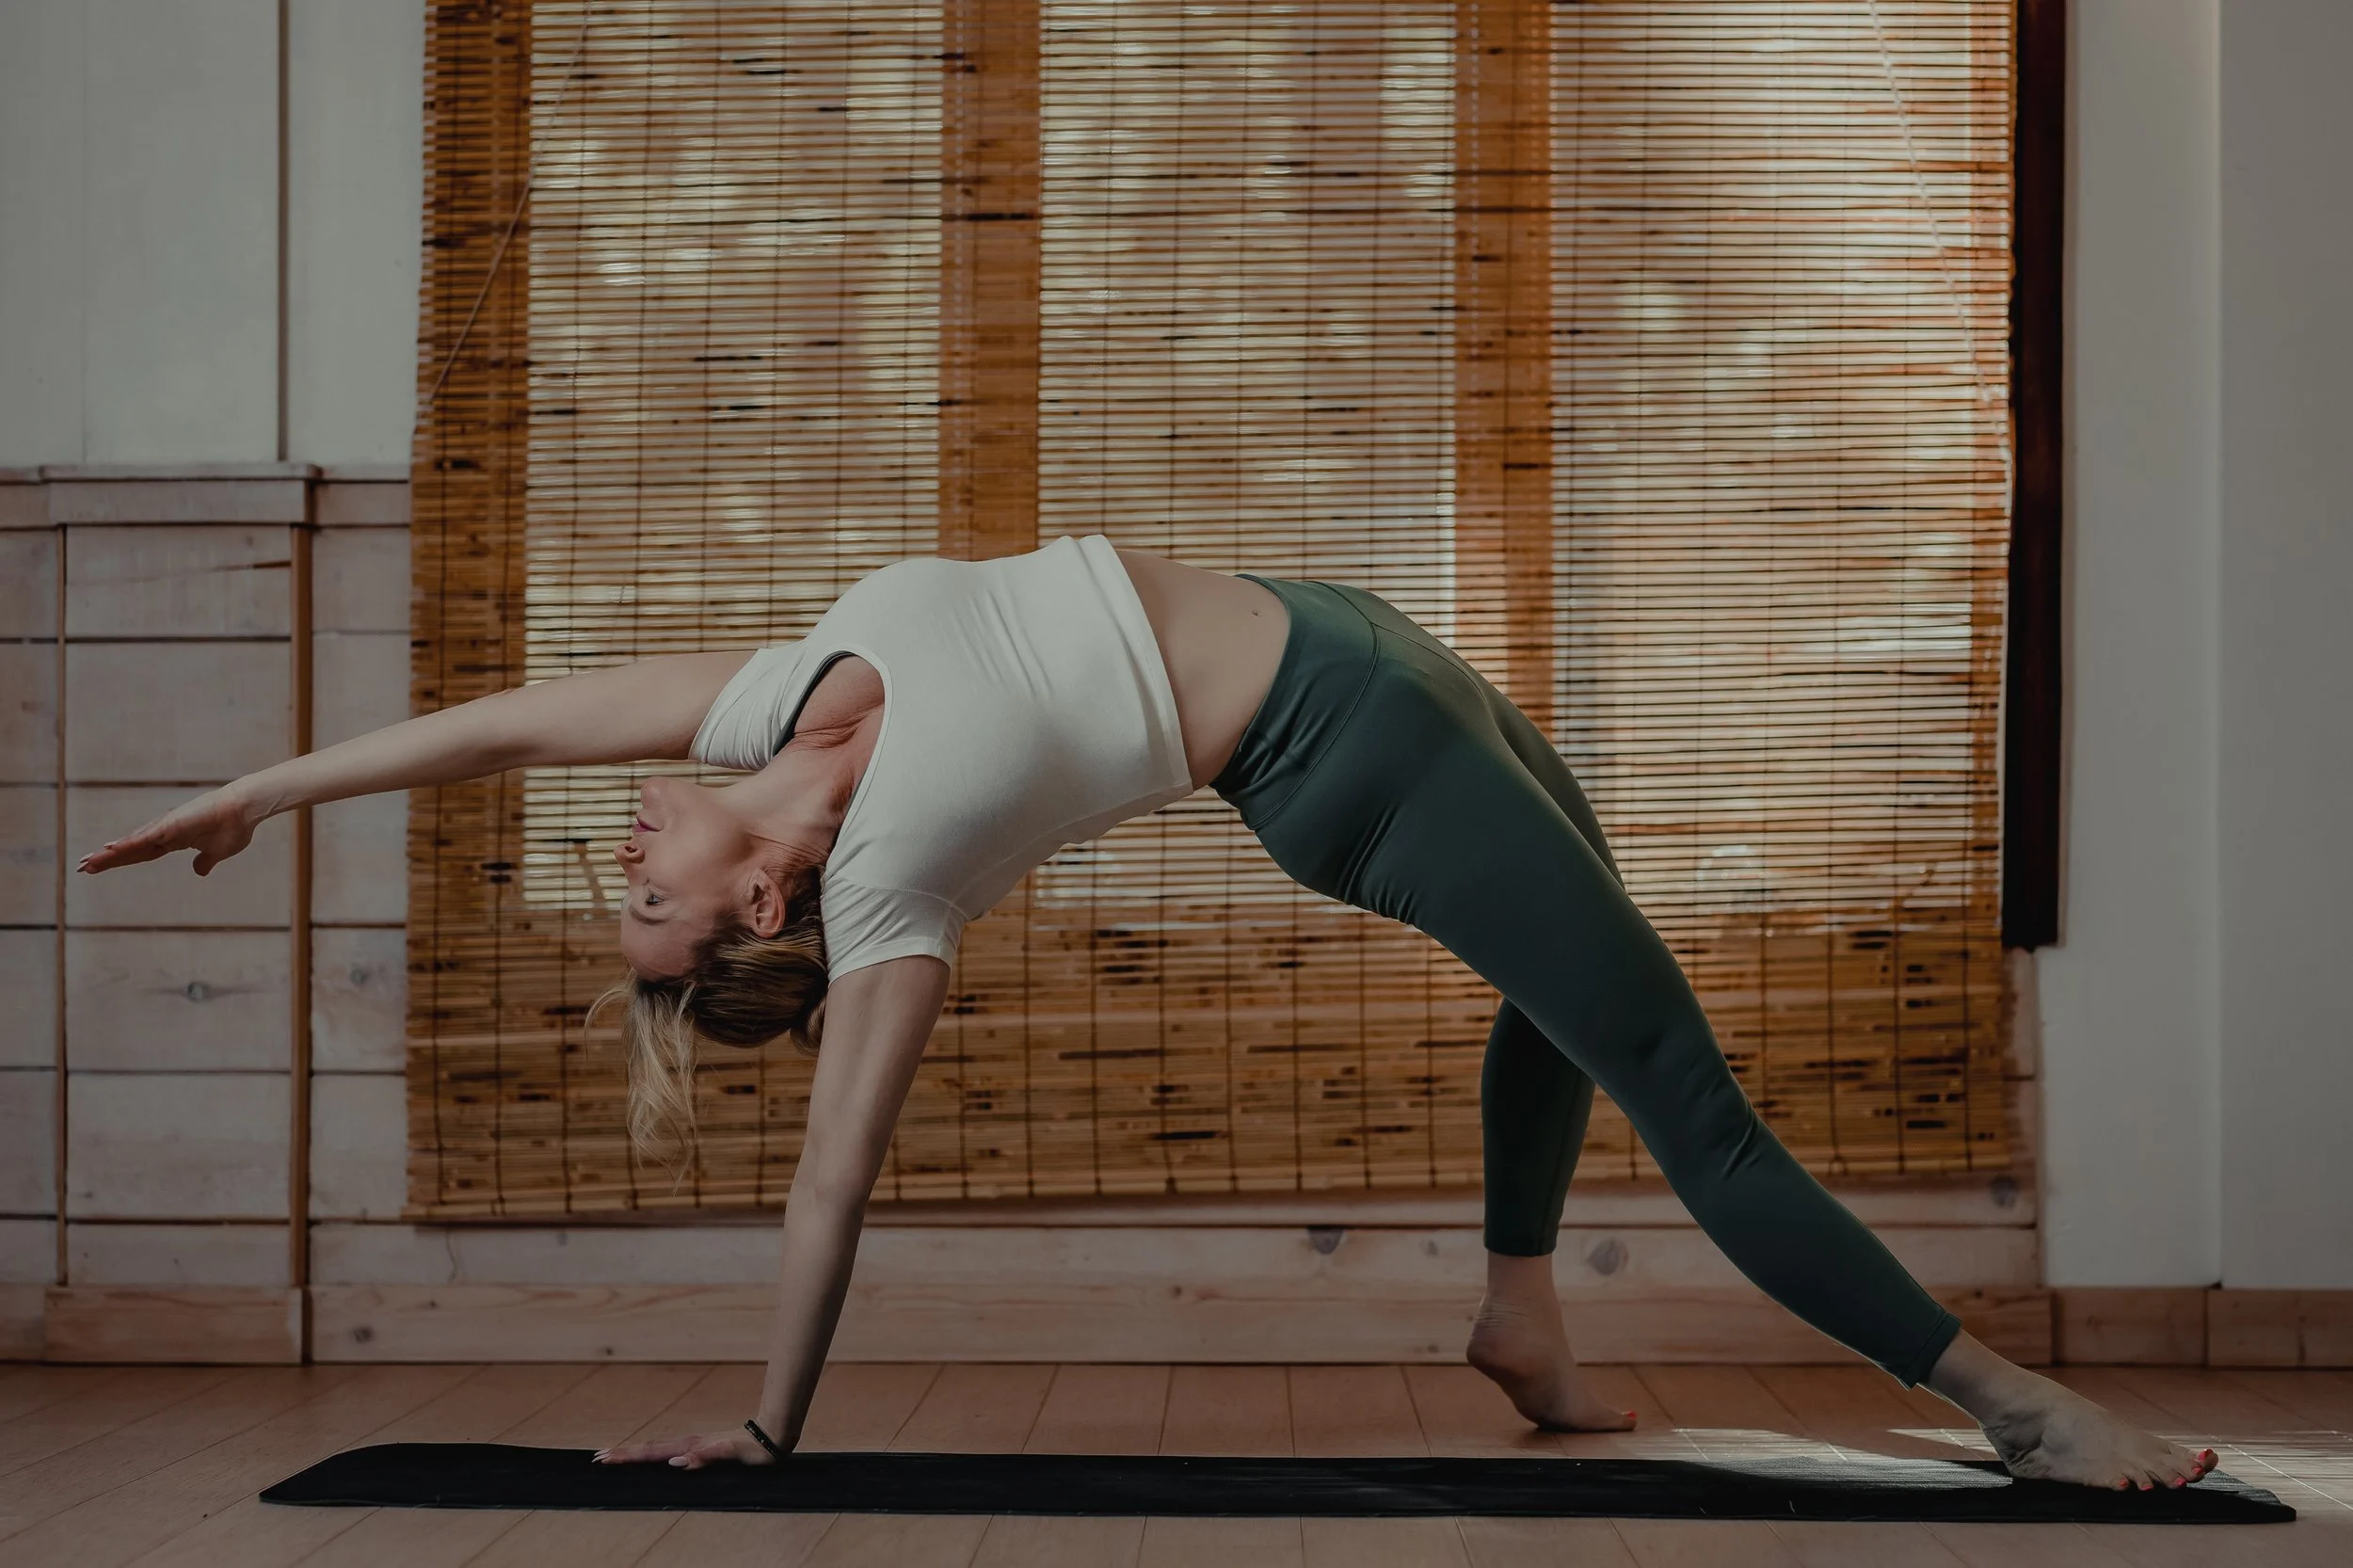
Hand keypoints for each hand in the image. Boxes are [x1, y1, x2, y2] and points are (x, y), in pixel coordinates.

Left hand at [77, 786, 260, 876]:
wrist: (245, 809)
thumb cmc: (234, 827)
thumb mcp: (217, 853)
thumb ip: (205, 861)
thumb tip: (198, 870)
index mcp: (173, 840)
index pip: (140, 853)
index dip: (121, 860)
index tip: (102, 867)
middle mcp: (163, 832)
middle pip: (129, 849)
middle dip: (107, 859)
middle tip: (82, 867)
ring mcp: (165, 827)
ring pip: (131, 843)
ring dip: (109, 854)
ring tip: (88, 863)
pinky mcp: (170, 824)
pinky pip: (144, 838)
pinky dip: (126, 844)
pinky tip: (109, 850)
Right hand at [593, 1429, 774, 1468]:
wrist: (770, 1436)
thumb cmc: (753, 1449)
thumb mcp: (732, 1454)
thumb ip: (708, 1455)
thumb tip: (678, 1461)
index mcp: (690, 1446)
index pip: (653, 1452)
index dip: (629, 1455)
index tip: (605, 1457)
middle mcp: (687, 1444)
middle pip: (648, 1448)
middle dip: (623, 1453)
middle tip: (596, 1457)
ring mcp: (691, 1445)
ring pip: (655, 1449)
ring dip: (633, 1452)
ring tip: (611, 1455)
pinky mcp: (697, 1449)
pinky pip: (667, 1452)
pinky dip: (650, 1454)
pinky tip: (645, 1458)